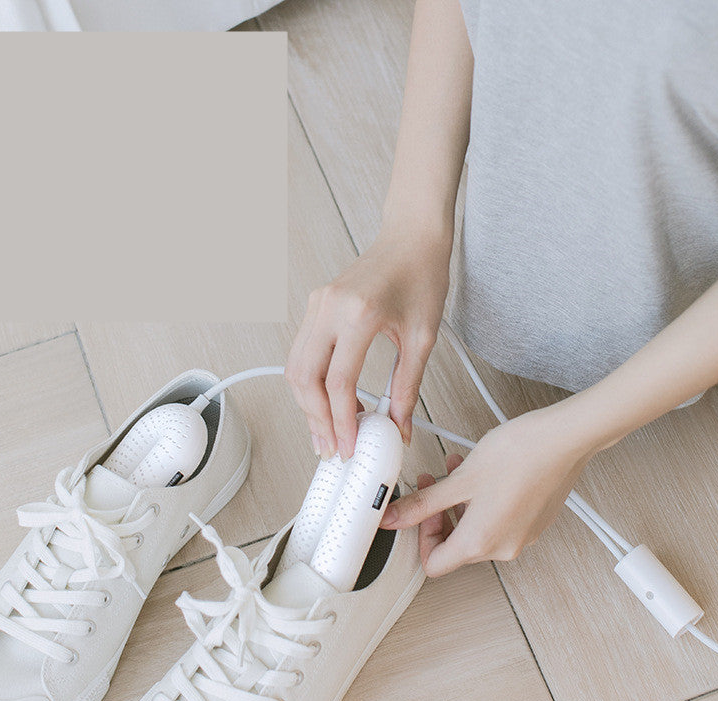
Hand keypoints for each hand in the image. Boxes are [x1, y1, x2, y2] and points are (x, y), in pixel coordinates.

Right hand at [286, 228, 450, 459]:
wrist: (411, 238)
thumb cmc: (422, 276)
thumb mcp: (423, 337)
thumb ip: (407, 386)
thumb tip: (399, 425)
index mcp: (360, 314)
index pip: (338, 382)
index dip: (341, 421)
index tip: (349, 445)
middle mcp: (330, 308)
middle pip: (305, 378)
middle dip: (316, 419)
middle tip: (331, 446)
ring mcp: (317, 304)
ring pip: (295, 367)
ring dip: (306, 404)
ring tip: (325, 431)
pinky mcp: (315, 305)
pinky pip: (300, 352)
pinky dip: (308, 382)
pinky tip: (324, 401)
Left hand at [381, 405, 597, 575]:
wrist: (565, 438)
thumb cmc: (519, 454)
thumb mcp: (458, 479)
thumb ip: (422, 503)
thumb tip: (393, 518)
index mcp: (481, 543)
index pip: (434, 564)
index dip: (420, 536)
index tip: (420, 510)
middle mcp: (504, 548)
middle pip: (455, 547)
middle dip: (439, 513)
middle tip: (433, 484)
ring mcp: (522, 537)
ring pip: (477, 530)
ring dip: (459, 503)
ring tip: (456, 469)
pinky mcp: (534, 522)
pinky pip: (499, 522)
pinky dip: (483, 502)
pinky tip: (482, 473)